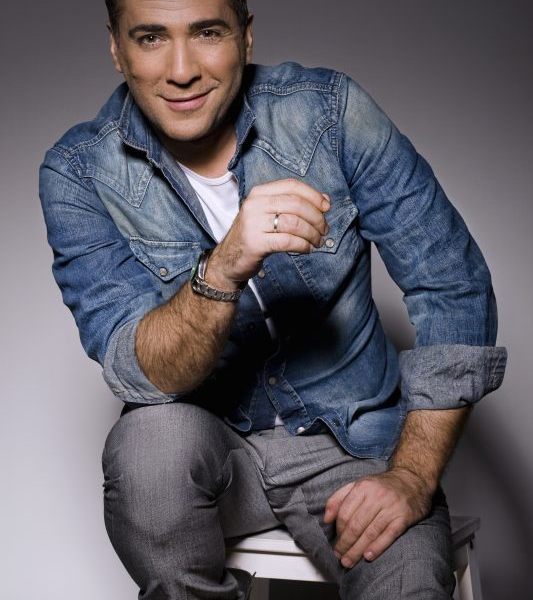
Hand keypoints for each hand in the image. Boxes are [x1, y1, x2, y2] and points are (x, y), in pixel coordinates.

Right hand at [207, 178, 329, 287]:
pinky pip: (287, 241)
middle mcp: (254, 204)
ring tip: (317, 241)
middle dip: (316, 217)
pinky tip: (307, 249)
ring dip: (312, 233)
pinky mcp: (255, 243)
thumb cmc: (254, 236)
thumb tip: (325, 200)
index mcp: (259, 193)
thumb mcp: (268, 214)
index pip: (292, 186)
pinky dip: (302, 245)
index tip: (327, 207)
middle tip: (324, 230)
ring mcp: (253, 223)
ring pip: (294, 223)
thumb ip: (292, 205)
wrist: (228, 260)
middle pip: (296, 204)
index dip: (313, 195)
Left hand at [323, 467, 432, 567]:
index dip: (338, 530)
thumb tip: (326, 518)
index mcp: (362, 487)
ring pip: (370, 532)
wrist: (412, 480)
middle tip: (339, 556)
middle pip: (356, 525)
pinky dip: (377, 547)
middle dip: (345, 544)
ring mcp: (391, 507)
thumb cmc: (381, 486)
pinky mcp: (403, 518)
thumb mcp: (358, 484)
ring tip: (349, 561)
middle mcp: (376, 496)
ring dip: (357, 550)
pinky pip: (389, 535)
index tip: (335, 541)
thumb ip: (339, 498)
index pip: (345, 512)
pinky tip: (368, 556)